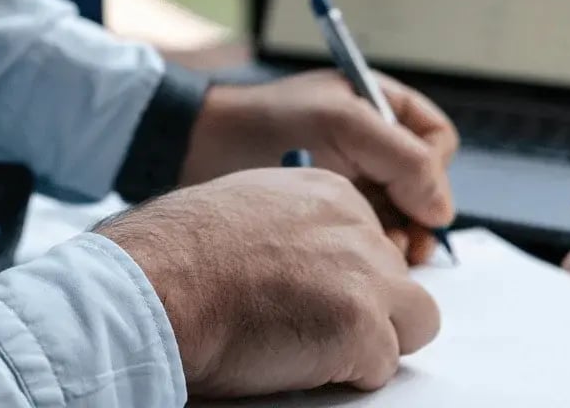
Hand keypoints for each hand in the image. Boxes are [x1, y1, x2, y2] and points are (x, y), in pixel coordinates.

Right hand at [96, 168, 439, 398]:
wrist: (155, 283)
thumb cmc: (175, 253)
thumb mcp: (246, 209)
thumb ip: (293, 225)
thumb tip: (305, 257)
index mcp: (329, 192)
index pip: (375, 241)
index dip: (349, 278)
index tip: (320, 295)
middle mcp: (357, 225)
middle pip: (400, 281)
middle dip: (367, 310)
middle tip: (314, 327)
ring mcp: (365, 274)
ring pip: (414, 322)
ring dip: (372, 342)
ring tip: (313, 348)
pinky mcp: (362, 325)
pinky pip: (382, 367)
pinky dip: (347, 376)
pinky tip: (298, 363)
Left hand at [180, 70, 459, 263]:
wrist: (204, 149)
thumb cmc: (271, 124)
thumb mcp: (346, 126)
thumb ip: (404, 160)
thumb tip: (441, 210)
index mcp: (382, 105)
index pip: (437, 140)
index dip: (434, 171)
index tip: (417, 201)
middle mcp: (373, 140)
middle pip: (422, 183)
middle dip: (416, 214)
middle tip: (404, 246)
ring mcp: (353, 175)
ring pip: (399, 213)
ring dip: (396, 235)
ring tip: (378, 253)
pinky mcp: (330, 206)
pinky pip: (369, 230)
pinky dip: (368, 245)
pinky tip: (352, 256)